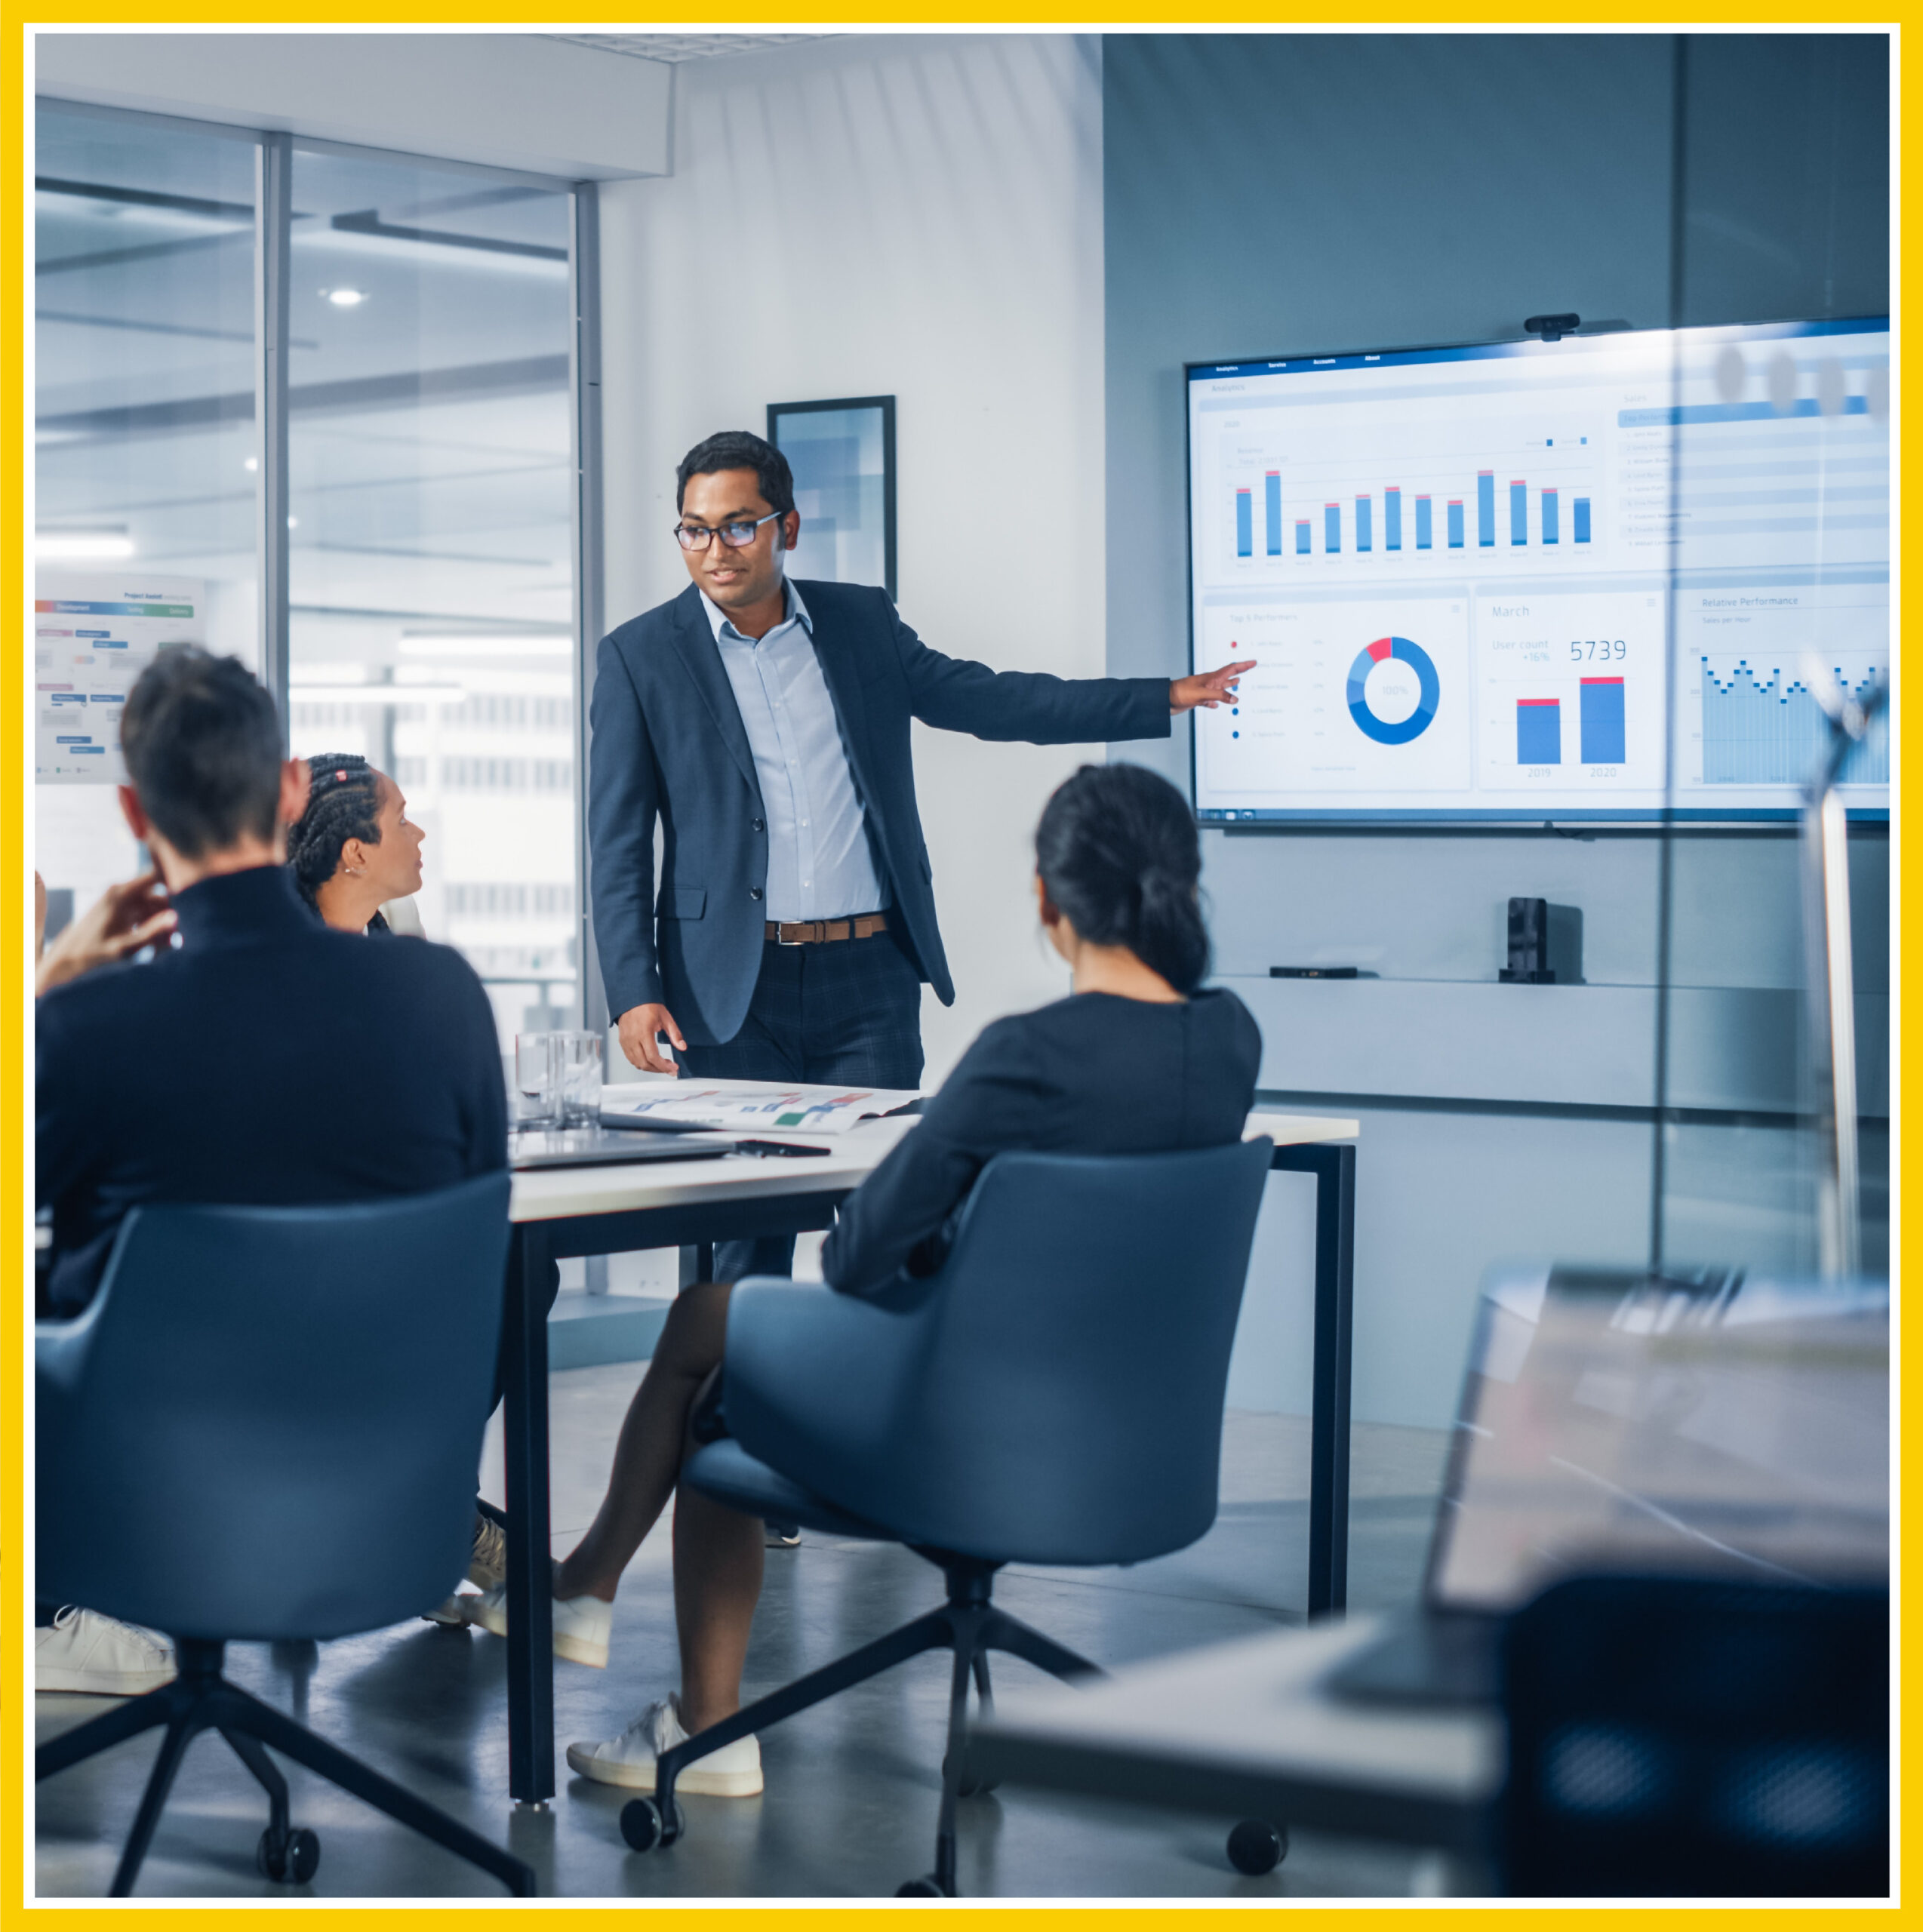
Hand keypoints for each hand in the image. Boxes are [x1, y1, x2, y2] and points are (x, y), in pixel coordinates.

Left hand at [35, 868, 175, 996]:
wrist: (67, 958)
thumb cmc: (93, 953)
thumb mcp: (125, 947)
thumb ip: (152, 932)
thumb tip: (176, 917)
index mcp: (121, 894)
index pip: (157, 875)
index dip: (176, 883)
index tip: (189, 902)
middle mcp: (120, 892)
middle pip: (159, 895)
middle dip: (168, 916)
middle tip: (172, 940)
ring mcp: (120, 900)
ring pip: (153, 906)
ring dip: (160, 924)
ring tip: (161, 948)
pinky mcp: (119, 909)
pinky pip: (143, 913)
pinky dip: (150, 926)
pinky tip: (150, 945)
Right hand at [617, 1002, 686, 1074]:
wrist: (632, 999)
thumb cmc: (647, 1006)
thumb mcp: (665, 1018)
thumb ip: (674, 1034)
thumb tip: (682, 1046)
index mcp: (643, 1033)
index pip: (653, 1057)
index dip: (664, 1066)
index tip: (673, 1068)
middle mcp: (632, 1039)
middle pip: (644, 1063)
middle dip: (658, 1069)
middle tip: (670, 1069)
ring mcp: (625, 1041)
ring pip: (636, 1063)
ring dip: (650, 1068)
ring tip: (661, 1065)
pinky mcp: (622, 1042)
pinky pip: (630, 1058)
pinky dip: (641, 1063)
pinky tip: (650, 1061)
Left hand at [1170, 660, 1255, 712]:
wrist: (1165, 700)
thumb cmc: (1181, 692)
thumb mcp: (1202, 694)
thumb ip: (1219, 696)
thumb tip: (1235, 699)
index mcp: (1211, 678)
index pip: (1231, 669)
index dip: (1243, 666)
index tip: (1253, 662)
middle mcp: (1208, 683)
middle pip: (1227, 676)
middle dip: (1239, 672)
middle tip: (1249, 667)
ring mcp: (1203, 691)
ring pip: (1219, 688)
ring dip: (1228, 686)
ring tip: (1236, 682)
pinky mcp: (1197, 700)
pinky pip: (1209, 700)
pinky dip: (1215, 702)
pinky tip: (1217, 705)